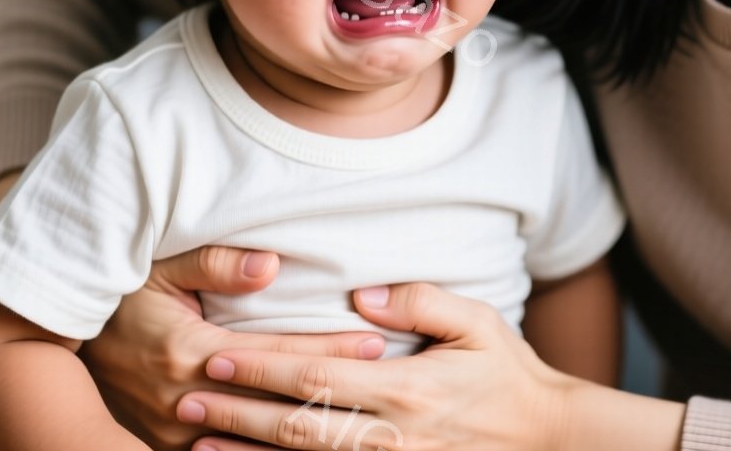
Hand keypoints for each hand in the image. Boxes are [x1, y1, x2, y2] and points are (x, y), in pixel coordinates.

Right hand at [78, 246, 388, 450]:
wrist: (55, 349)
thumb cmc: (120, 300)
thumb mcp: (161, 269)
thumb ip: (215, 264)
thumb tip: (270, 265)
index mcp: (188, 353)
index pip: (277, 353)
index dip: (328, 348)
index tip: (373, 340)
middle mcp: (184, 402)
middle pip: (277, 404)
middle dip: (335, 392)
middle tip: (386, 382)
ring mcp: (177, 435)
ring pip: (257, 443)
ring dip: (310, 431)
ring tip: (364, 420)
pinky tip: (311, 445)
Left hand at [174, 283, 576, 450]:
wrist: (547, 437)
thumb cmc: (507, 372)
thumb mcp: (477, 321)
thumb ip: (419, 301)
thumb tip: (362, 295)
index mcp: (404, 389)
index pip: (314, 375)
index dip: (260, 367)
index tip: (215, 354)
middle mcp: (392, 436)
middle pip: (296, 425)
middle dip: (235, 410)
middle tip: (183, 396)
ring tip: (196, 439)